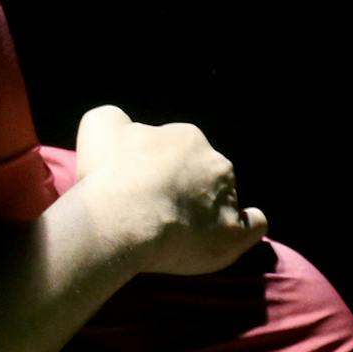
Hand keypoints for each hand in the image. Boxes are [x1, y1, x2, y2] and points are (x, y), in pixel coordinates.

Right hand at [71, 104, 267, 276]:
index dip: (159, 166)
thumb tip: (130, 128)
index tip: (140, 183)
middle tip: (155, 206)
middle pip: (203, 171)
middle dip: (185, 185)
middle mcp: (215, 161)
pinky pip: (253, 225)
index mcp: (187, 137)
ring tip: (173, 228)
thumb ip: (117, 119)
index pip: (179, 148)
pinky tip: (225, 232)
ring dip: (205, 208)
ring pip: (223, 197)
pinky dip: (245, 226)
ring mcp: (228, 197)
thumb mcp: (99, 126)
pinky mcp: (234, 232)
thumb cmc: (107, 174)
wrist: (120, 219)